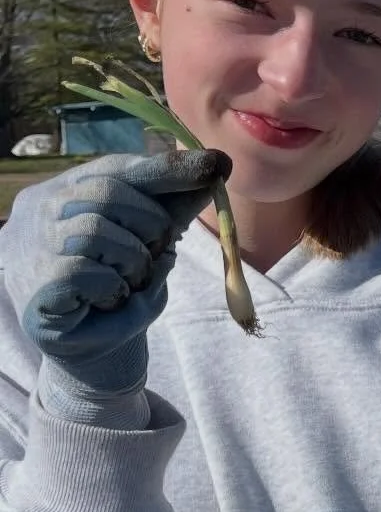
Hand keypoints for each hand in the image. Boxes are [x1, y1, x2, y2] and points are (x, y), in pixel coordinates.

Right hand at [7, 150, 229, 420]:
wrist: (95, 348)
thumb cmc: (120, 286)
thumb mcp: (154, 243)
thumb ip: (176, 206)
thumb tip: (217, 164)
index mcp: (68, 188)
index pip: (117, 168)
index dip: (166, 170)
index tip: (214, 166)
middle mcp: (42, 208)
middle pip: (107, 193)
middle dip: (151, 223)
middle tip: (158, 251)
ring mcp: (32, 246)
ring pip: (95, 232)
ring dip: (134, 262)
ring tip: (130, 281)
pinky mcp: (37, 286)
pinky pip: (84, 272)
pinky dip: (112, 287)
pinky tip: (109, 300)